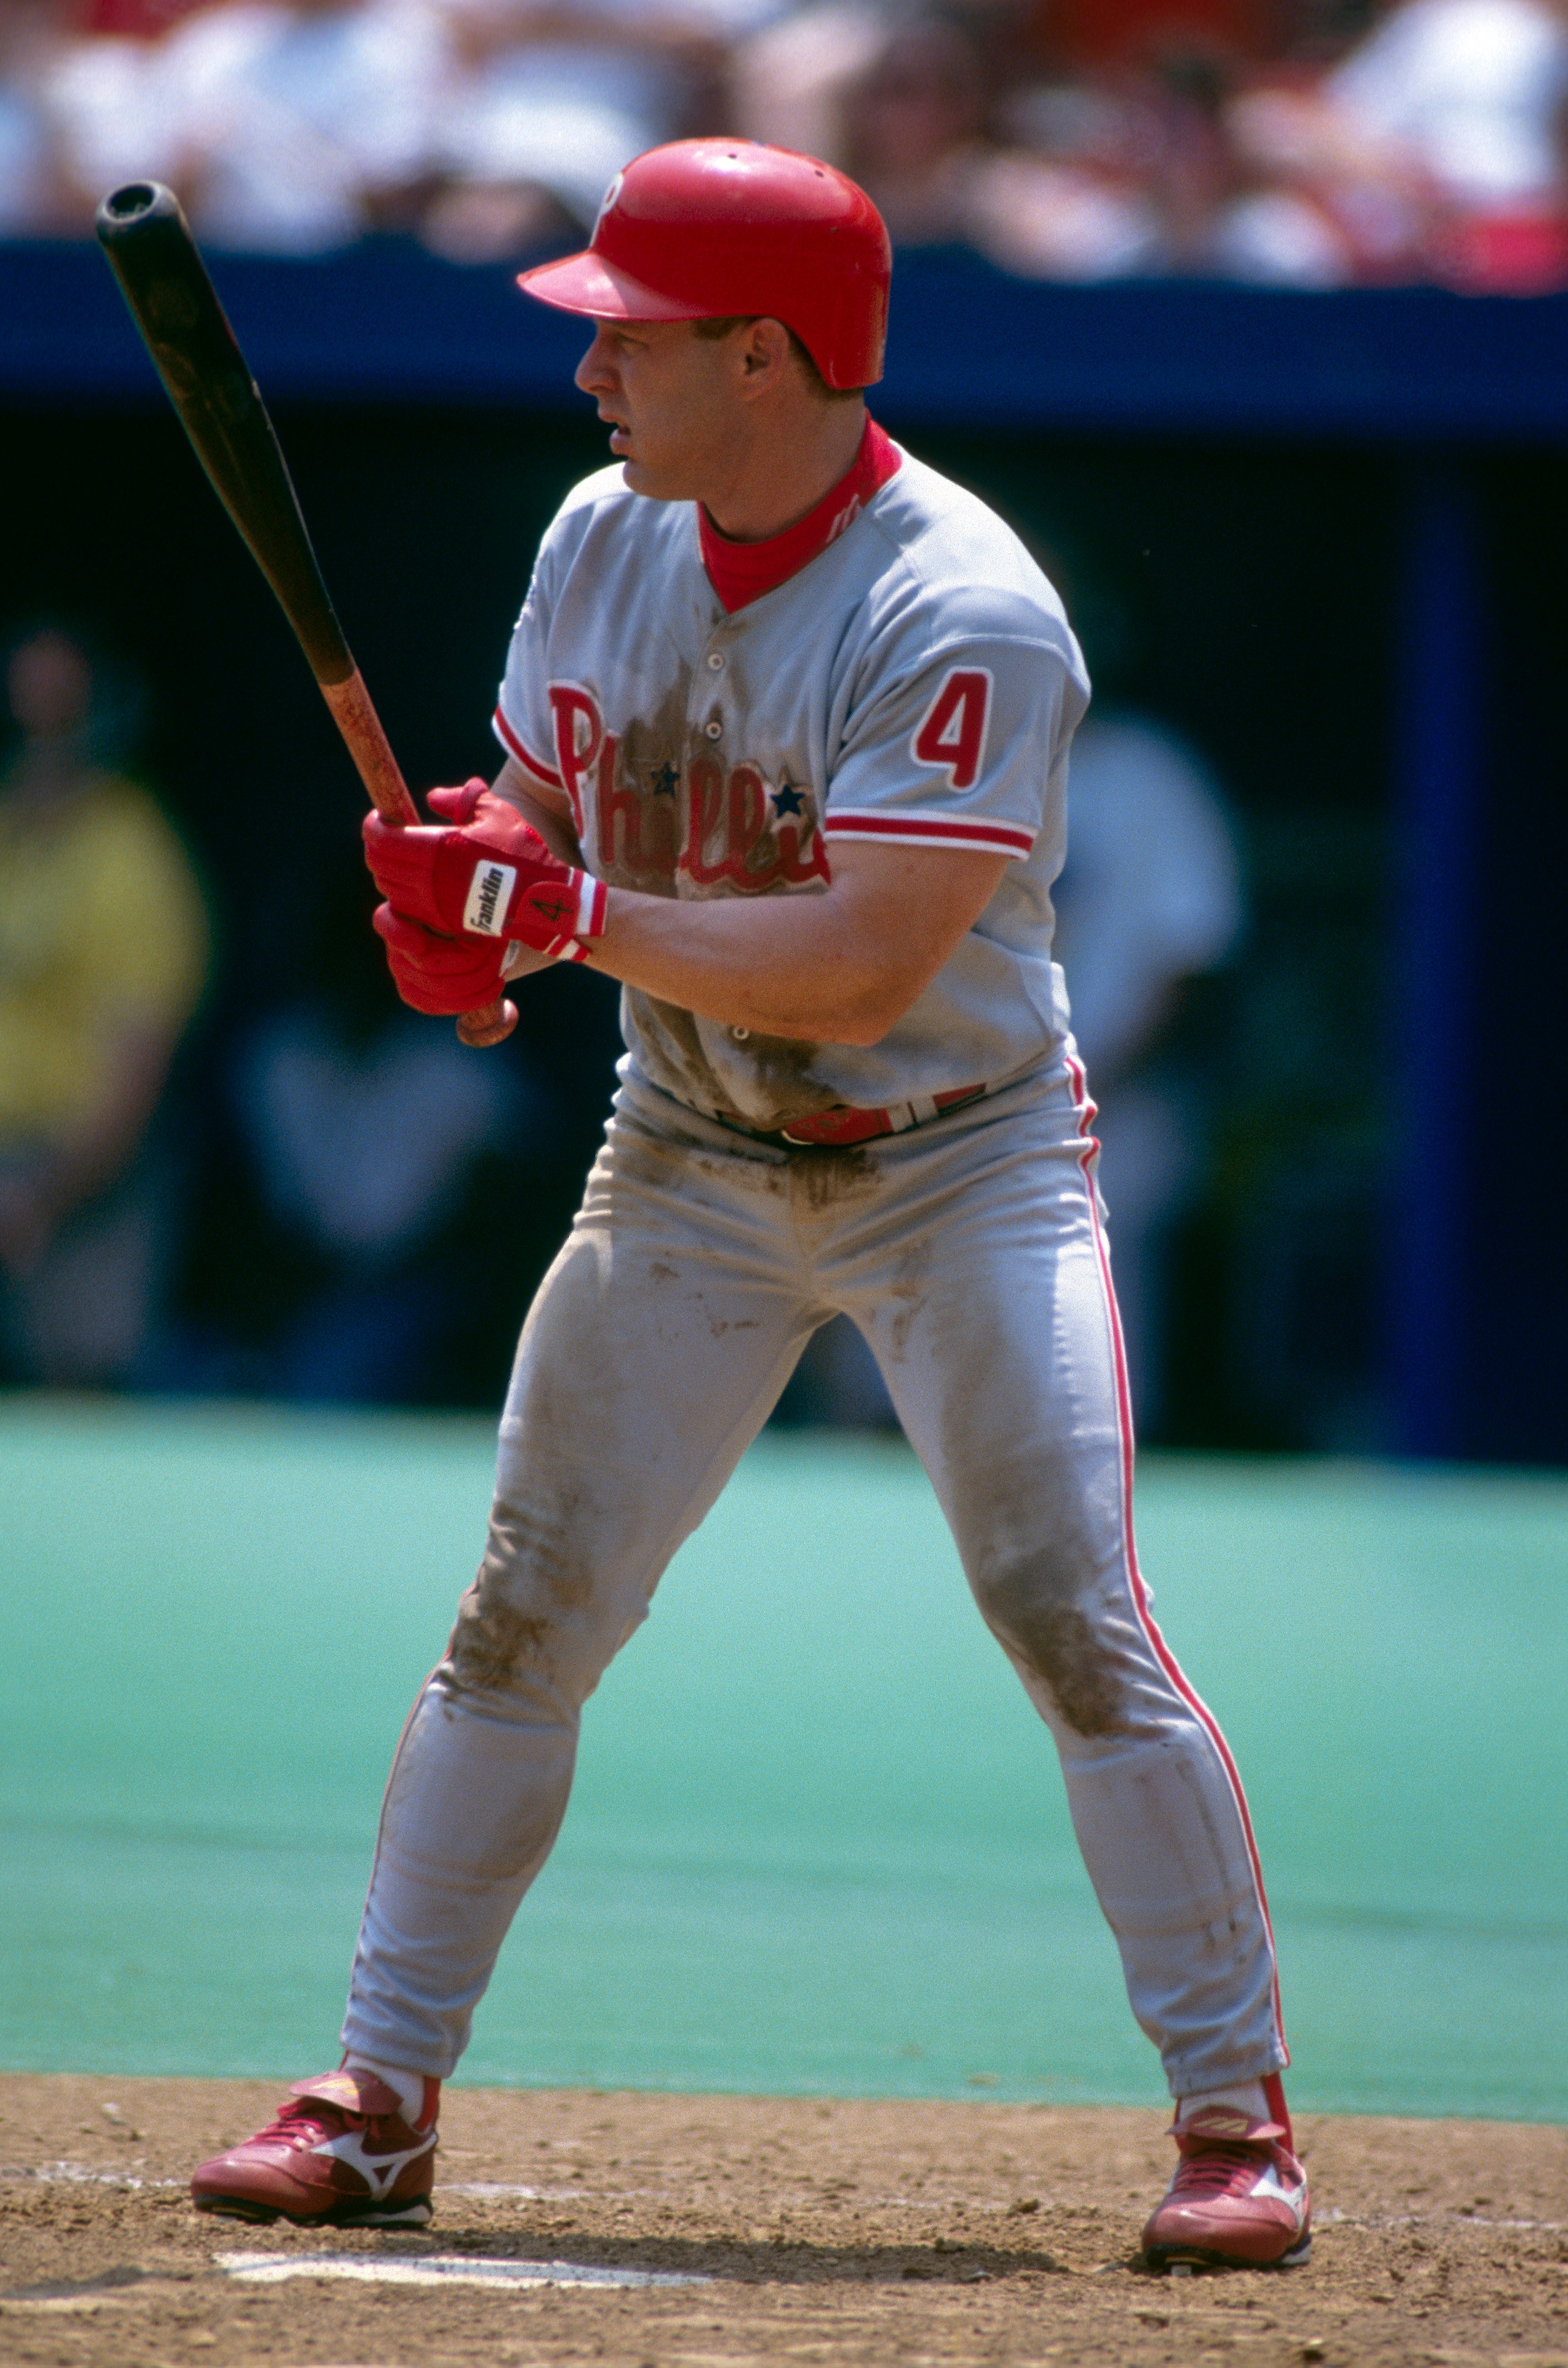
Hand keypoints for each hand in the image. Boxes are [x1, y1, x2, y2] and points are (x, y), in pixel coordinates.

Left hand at [363, 778, 606, 955]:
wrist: (542, 899)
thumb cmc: (521, 851)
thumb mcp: (495, 812)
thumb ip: (462, 798)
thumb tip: (432, 798)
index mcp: (438, 848)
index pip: (383, 840)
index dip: (374, 827)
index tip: (379, 818)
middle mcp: (430, 878)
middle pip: (380, 865)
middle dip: (378, 849)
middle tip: (388, 837)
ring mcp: (434, 904)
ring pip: (389, 889)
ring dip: (388, 873)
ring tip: (400, 860)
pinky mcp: (442, 922)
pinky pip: (407, 908)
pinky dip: (403, 893)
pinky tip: (416, 882)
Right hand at [372, 903, 515, 1015]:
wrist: (466, 935)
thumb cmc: (464, 912)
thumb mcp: (462, 904)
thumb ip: (461, 908)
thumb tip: (474, 930)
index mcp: (399, 914)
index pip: (387, 923)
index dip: (399, 936)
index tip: (421, 943)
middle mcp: (395, 945)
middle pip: (428, 963)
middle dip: (471, 959)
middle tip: (497, 947)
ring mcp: (402, 973)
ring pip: (442, 986)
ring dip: (479, 977)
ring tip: (501, 963)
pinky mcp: (414, 995)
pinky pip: (443, 1005)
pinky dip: (475, 998)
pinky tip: (496, 985)